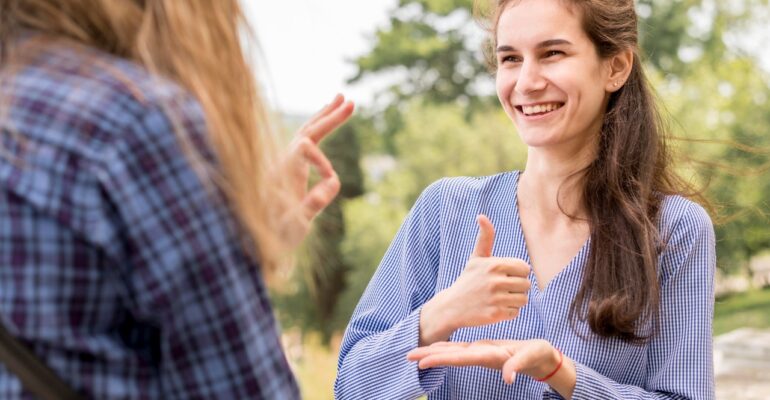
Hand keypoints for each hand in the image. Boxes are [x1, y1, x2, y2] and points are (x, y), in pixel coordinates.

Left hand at [277, 94, 353, 248]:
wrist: (256, 240)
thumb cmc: (276, 235)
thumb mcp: (295, 225)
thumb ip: (311, 204)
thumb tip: (333, 181)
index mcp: (282, 171)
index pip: (306, 147)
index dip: (323, 161)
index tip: (330, 183)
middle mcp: (282, 162)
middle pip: (307, 130)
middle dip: (329, 117)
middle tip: (350, 101)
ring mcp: (284, 163)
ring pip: (305, 131)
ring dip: (323, 116)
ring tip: (340, 99)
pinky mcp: (288, 168)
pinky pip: (303, 140)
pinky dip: (316, 127)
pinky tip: (324, 121)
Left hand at [406, 339, 562, 384]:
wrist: (543, 358)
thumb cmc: (538, 356)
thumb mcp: (530, 358)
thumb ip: (518, 366)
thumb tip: (507, 378)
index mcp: (488, 356)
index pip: (460, 358)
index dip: (440, 359)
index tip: (421, 362)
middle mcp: (481, 355)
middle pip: (451, 356)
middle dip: (429, 356)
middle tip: (407, 356)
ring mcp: (481, 352)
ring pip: (453, 352)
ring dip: (434, 352)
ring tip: (415, 353)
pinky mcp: (484, 349)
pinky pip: (461, 348)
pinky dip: (447, 346)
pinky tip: (437, 347)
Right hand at [419, 215, 530, 344]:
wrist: (452, 306)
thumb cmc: (468, 280)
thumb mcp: (476, 258)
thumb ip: (485, 237)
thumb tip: (481, 216)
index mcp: (495, 265)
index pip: (525, 268)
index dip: (517, 273)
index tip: (505, 276)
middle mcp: (496, 281)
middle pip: (526, 285)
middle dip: (517, 288)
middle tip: (501, 289)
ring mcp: (496, 299)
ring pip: (523, 300)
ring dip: (514, 300)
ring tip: (499, 298)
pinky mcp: (496, 314)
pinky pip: (516, 312)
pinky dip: (508, 312)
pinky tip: (496, 308)